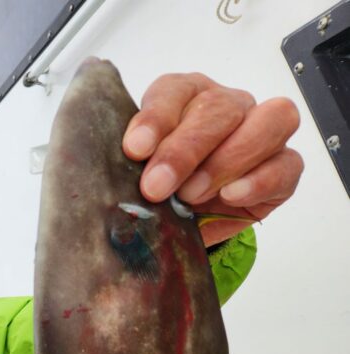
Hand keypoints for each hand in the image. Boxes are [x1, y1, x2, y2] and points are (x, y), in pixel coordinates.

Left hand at [123, 73, 302, 245]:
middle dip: (185, 149)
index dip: (155, 118)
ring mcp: (261, 132)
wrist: (184, 225)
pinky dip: (258, 180)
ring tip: (191, 194)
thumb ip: (125, 167)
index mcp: (184, 97)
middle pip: (219, 108)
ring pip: (267, 122)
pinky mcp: (283, 167)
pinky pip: (286, 164)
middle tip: (155, 186)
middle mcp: (226, 106)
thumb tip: (104, 175)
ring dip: (226, 160)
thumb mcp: (133, 177)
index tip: (134, 149)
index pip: (175, 91)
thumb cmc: (158, 191)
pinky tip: (230, 195)